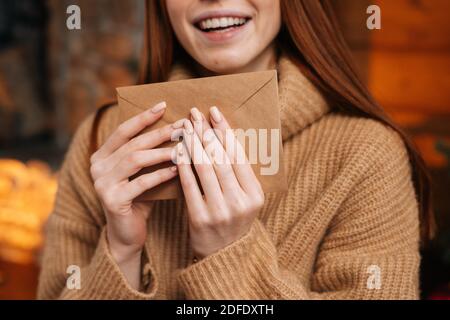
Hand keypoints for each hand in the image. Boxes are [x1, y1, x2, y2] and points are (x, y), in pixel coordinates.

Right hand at [90, 101, 183, 264]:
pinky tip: (178, 169)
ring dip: (162, 152)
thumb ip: (149, 154)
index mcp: (102, 156)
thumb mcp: (142, 173)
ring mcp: (101, 184)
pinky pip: (140, 183)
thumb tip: (177, 129)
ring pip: (135, 160)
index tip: (163, 105)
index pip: (123, 130)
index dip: (143, 117)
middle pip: (132, 143)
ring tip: (183, 146)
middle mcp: (97, 167)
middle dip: (160, 133)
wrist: (127, 234)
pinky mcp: (112, 200)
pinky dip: (160, 174)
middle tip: (183, 127)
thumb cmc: (140, 199)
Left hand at [176, 107, 264, 258]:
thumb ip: (238, 173)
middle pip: (221, 158)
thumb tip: (222, 135)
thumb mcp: (245, 199)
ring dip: (193, 143)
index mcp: (255, 194)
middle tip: (194, 113)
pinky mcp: (200, 218)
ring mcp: (220, 211)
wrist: (223, 256)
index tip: (214, 112)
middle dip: (206, 132)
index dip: (225, 131)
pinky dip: (183, 165)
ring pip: (205, 168)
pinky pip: (189, 185)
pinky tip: (177, 149)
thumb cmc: (233, 219)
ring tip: (185, 126)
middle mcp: (240, 202)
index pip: (238, 155)